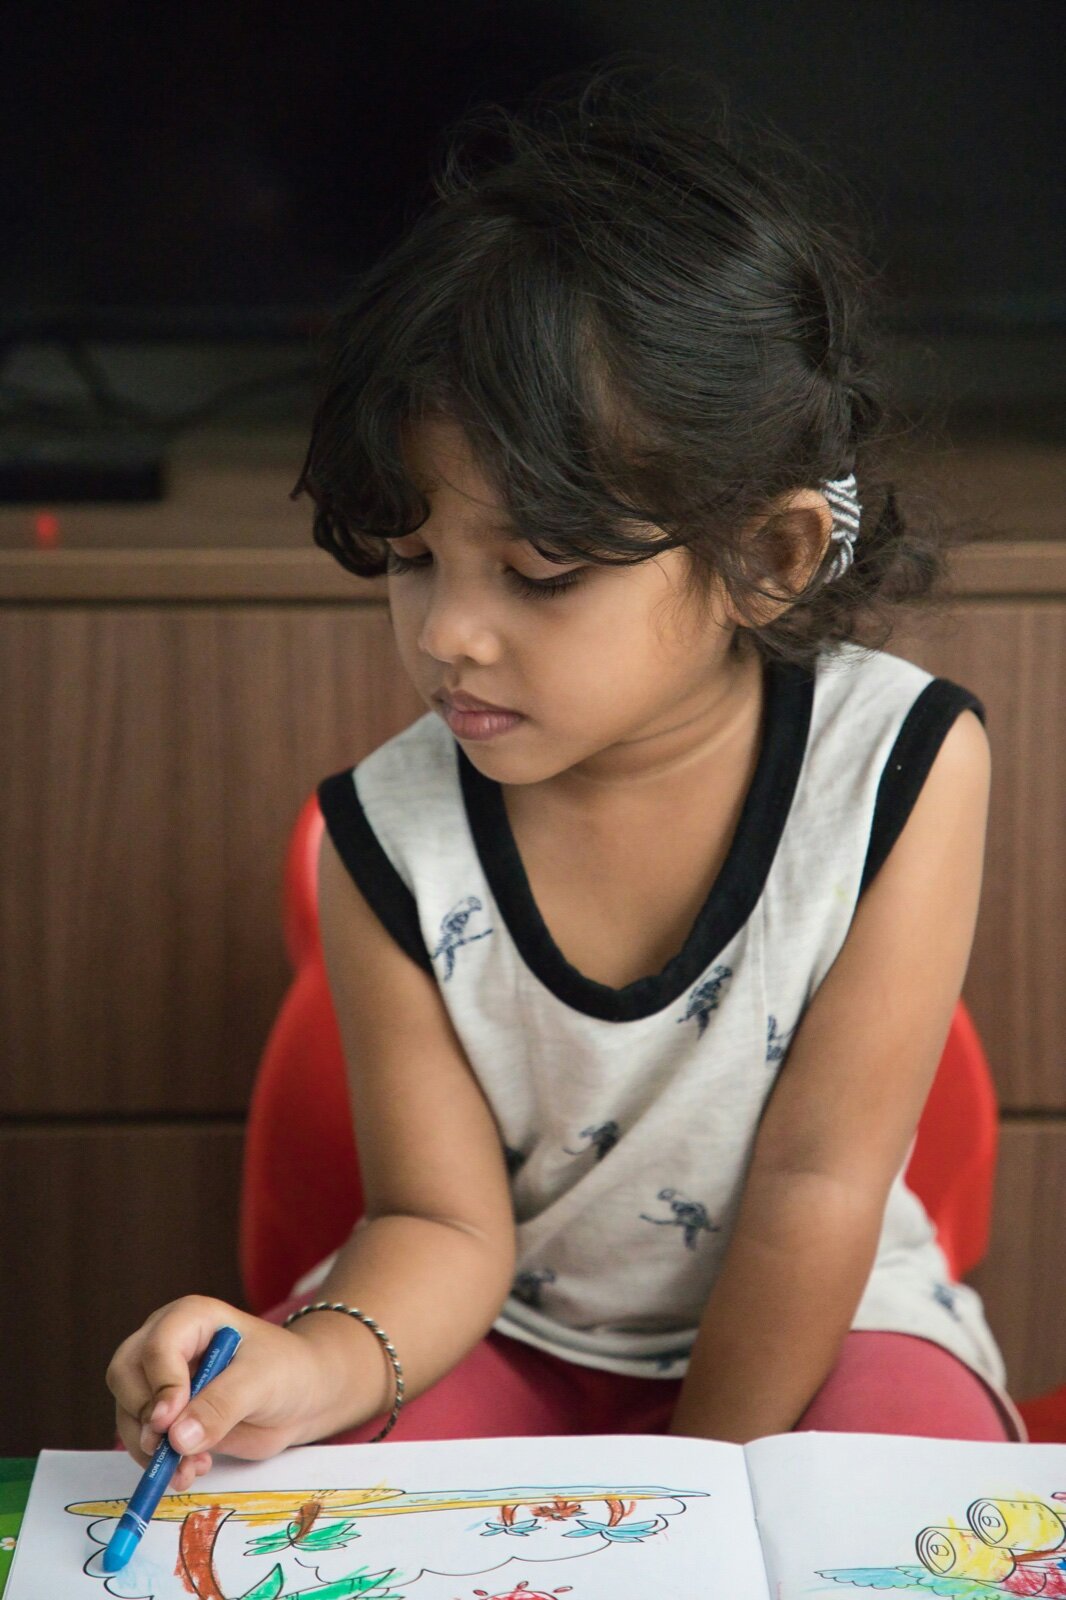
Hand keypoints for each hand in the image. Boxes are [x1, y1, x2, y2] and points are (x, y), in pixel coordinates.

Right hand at [107, 1296, 351, 1491]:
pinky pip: (142, 1440)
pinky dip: (158, 1462)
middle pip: (125, 1375)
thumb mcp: (260, 1382)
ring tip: (191, 1467)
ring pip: (128, 1413)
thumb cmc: (286, 1371)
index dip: (160, 1385)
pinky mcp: (164, 1416)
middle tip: (170, 1448)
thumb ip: (221, 1405)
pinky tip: (189, 1471)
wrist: (300, 1397)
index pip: (157, 1346)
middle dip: (143, 1417)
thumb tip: (177, 1438)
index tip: (169, 1421)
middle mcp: (166, 1344)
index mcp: (190, 1319)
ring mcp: (161, 1381)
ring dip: (151, 1448)